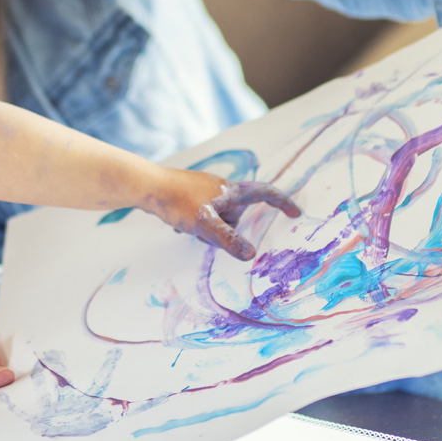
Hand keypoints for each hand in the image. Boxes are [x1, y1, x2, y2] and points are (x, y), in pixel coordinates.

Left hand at [141, 171, 300, 259]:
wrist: (145, 186)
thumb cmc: (177, 201)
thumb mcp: (206, 224)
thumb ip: (229, 240)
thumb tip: (252, 255)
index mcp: (231, 190)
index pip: (265, 193)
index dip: (282, 203)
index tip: (296, 213)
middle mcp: (222, 187)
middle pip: (238, 213)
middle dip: (227, 229)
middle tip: (206, 233)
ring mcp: (206, 189)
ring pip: (219, 216)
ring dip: (209, 228)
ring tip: (188, 228)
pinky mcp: (191, 194)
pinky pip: (204, 214)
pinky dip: (197, 224)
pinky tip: (178, 226)